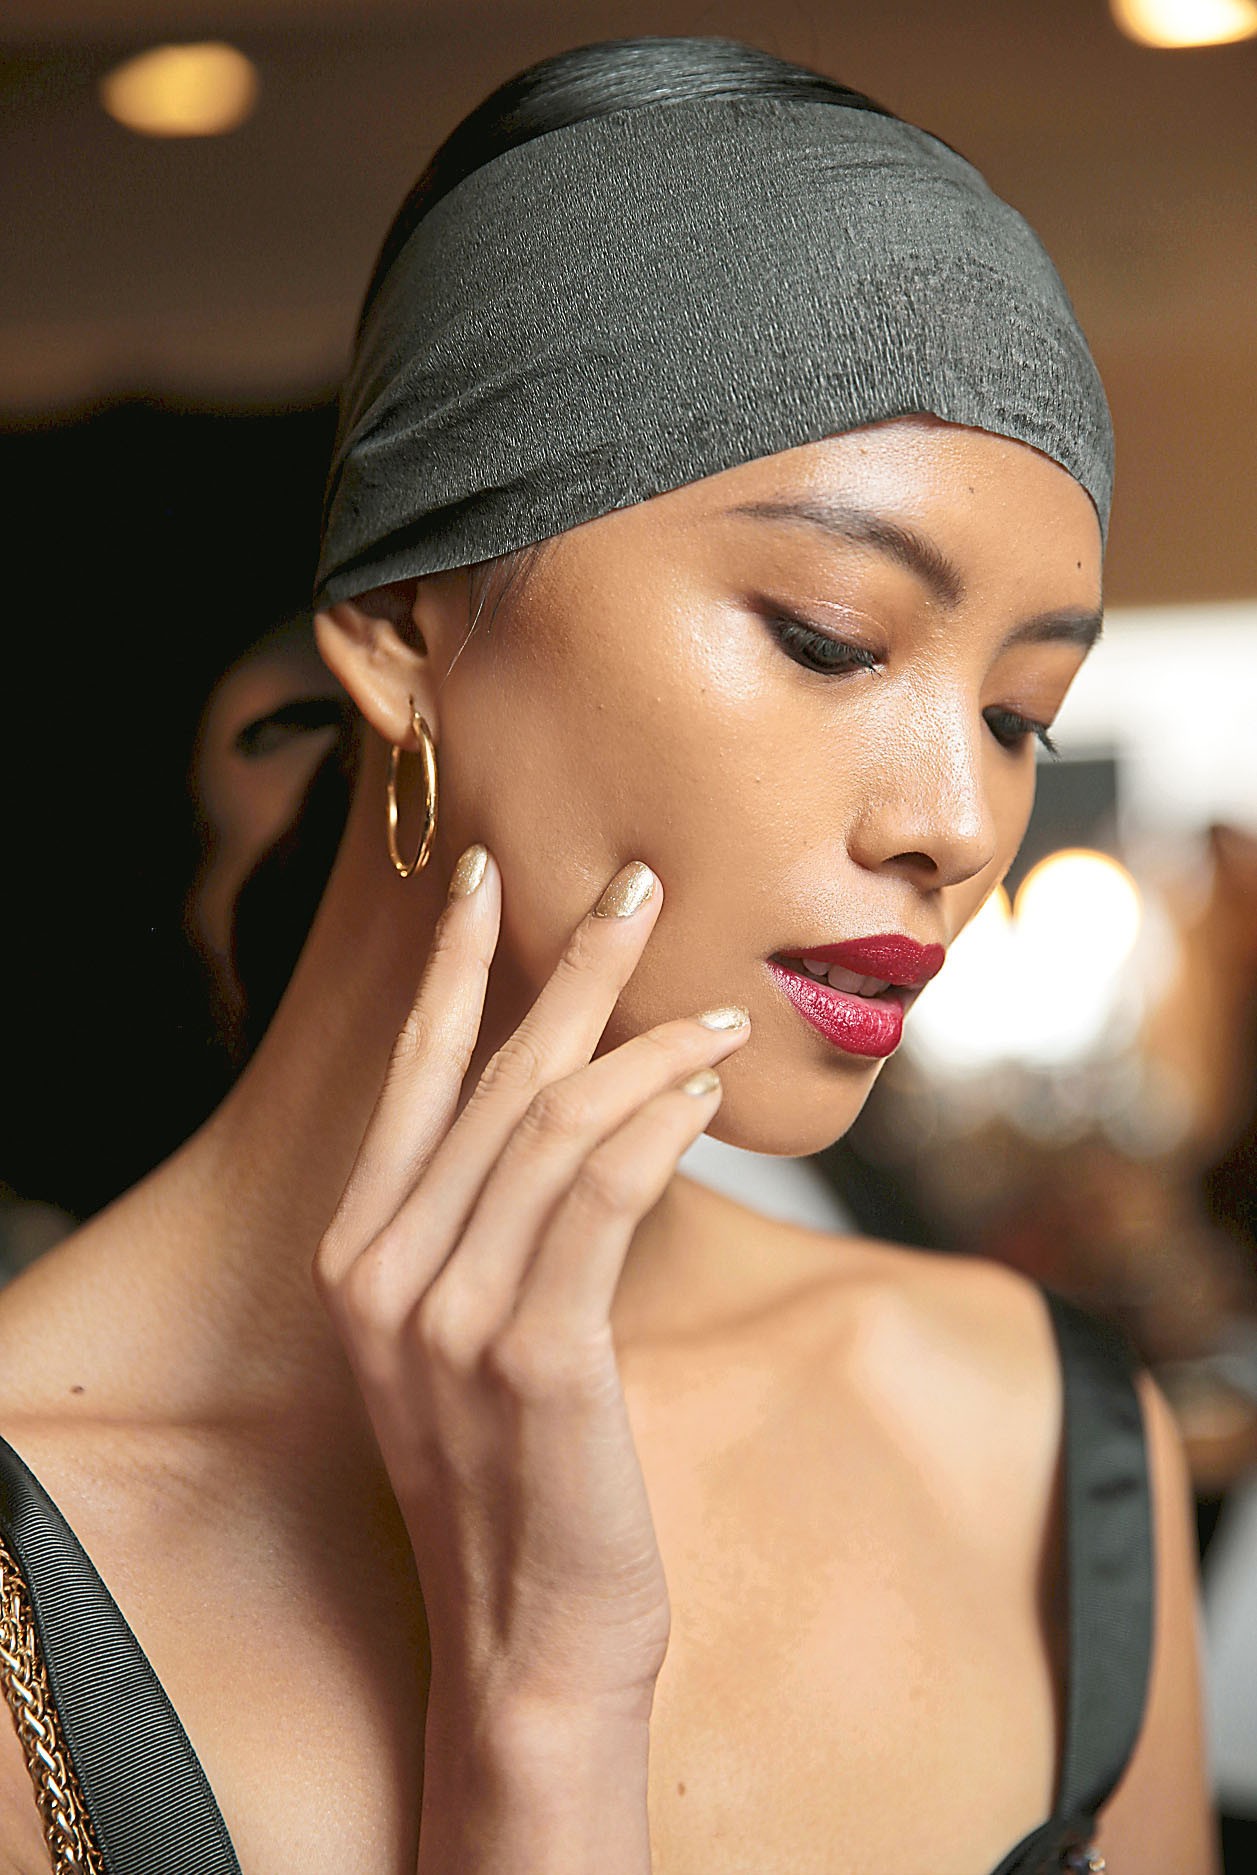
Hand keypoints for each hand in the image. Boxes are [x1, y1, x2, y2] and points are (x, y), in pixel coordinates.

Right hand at [313, 849, 751, 1726]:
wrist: (528, 1639)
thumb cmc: (521, 1478)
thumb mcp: (473, 1337)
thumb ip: (498, 1226)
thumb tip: (588, 1110)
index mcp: (358, 1255)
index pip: (412, 1077)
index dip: (453, 971)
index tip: (486, 881)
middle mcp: (382, 1271)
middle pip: (493, 1077)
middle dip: (570, 970)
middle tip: (638, 886)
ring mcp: (446, 1312)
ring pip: (555, 1125)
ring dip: (646, 1048)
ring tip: (717, 1015)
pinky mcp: (531, 1352)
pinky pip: (599, 1196)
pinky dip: (655, 1126)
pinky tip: (700, 1091)